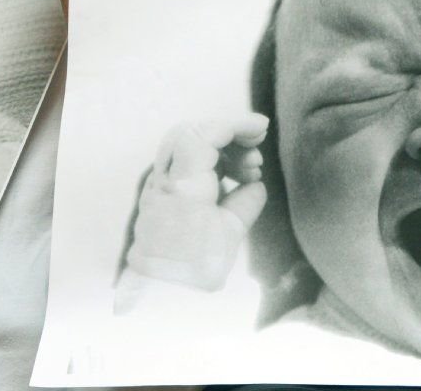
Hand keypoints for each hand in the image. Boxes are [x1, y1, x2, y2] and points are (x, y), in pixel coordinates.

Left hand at [119, 115, 269, 296]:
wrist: (158, 297)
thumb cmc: (196, 269)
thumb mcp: (230, 234)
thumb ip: (246, 201)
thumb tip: (253, 186)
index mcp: (183, 185)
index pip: (204, 133)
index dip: (235, 124)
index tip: (261, 129)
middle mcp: (165, 180)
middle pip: (193, 133)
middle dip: (228, 133)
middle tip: (257, 145)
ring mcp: (159, 188)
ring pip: (188, 148)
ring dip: (222, 150)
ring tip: (250, 170)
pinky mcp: (160, 199)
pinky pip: (185, 167)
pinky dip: (210, 165)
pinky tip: (232, 183)